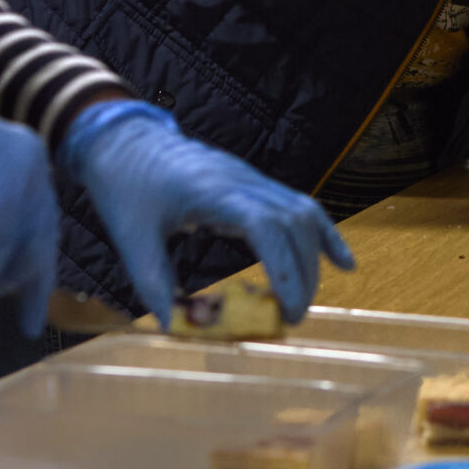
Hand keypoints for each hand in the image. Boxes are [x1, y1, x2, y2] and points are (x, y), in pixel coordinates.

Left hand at [59, 100, 354, 327]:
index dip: (285, 268)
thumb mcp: (131, 238)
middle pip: (294, 224)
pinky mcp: (255, 184)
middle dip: (302, 275)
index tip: (285, 310)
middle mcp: (243, 181)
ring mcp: (253, 179)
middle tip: (287, 320)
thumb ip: (153, 282)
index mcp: (214, 191)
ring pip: (304, 214)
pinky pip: (301, 205)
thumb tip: (175, 327)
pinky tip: (342, 262)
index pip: (267, 225)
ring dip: (312, 259)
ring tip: (300, 302)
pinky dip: (324, 234)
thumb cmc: (126, 187)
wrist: (127, 141)